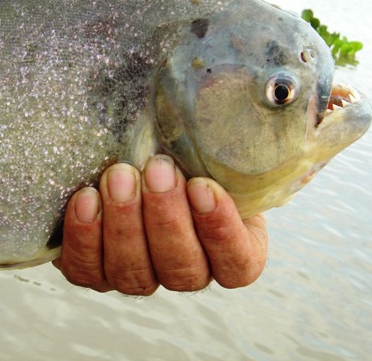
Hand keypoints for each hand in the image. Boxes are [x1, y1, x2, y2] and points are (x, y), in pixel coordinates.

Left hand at [53, 155, 267, 293]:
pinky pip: (87, 270)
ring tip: (118, 175)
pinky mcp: (94, 271)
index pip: (237, 264)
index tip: (202, 185)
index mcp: (231, 250)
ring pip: (134, 274)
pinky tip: (86, 198)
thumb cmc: (182, 150)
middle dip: (167, 218)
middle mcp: (185, 270)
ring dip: (125, 224)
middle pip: (182, 270)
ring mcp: (139, 275)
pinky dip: (85, 237)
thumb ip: (237, 136)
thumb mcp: (215, 144)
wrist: (131, 156)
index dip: (221, 230)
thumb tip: (286, 95)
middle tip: (156, 169)